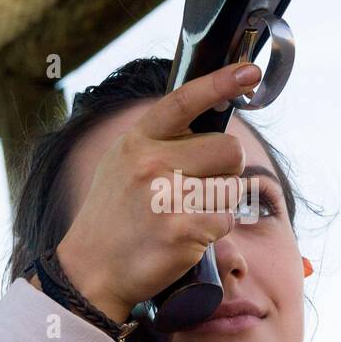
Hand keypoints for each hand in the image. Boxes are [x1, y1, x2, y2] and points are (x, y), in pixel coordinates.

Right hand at [50, 61, 261, 321]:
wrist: (91, 270)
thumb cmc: (115, 216)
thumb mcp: (123, 163)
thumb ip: (159, 141)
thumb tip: (211, 110)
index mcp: (137, 140)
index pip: (184, 100)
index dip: (220, 82)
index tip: (249, 71)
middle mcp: (151, 163)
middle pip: (228, 149)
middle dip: (224, 169)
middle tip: (197, 188)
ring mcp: (167, 196)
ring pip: (232, 187)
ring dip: (220, 203)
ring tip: (185, 215)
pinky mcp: (184, 229)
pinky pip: (227, 220)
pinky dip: (214, 231)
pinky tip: (186, 237)